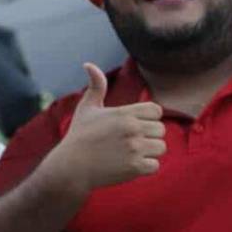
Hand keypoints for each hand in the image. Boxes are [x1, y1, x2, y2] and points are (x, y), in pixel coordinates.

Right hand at [41, 63, 165, 193]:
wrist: (71, 167)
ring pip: (160, 148)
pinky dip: (145, 168)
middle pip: (161, 130)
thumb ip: (96, 86)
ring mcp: (134, 148)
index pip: (156, 111)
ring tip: (132, 154)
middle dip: (150, 136)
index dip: (149, 119)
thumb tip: (88, 64)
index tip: (136, 126)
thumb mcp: (86, 108)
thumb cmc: (79, 136)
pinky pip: (155, 166)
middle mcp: (132, 129)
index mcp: (124, 113)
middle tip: (132, 142)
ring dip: (149, 152)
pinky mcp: (134, 167)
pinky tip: (130, 165)